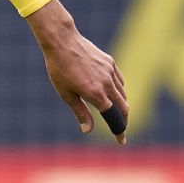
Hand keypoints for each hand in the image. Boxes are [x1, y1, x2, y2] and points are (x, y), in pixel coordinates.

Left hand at [27, 0, 128, 143]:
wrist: (62, 41)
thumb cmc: (59, 69)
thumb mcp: (66, 94)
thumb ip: (81, 112)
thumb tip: (88, 130)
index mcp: (95, 94)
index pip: (113, 118)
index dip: (119, 131)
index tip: (121, 141)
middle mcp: (107, 83)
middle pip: (123, 107)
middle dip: (123, 121)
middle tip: (118, 129)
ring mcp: (110, 72)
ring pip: (123, 94)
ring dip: (121, 105)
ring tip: (113, 112)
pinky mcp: (110, 63)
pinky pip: (120, 81)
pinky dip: (118, 90)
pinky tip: (111, 93)